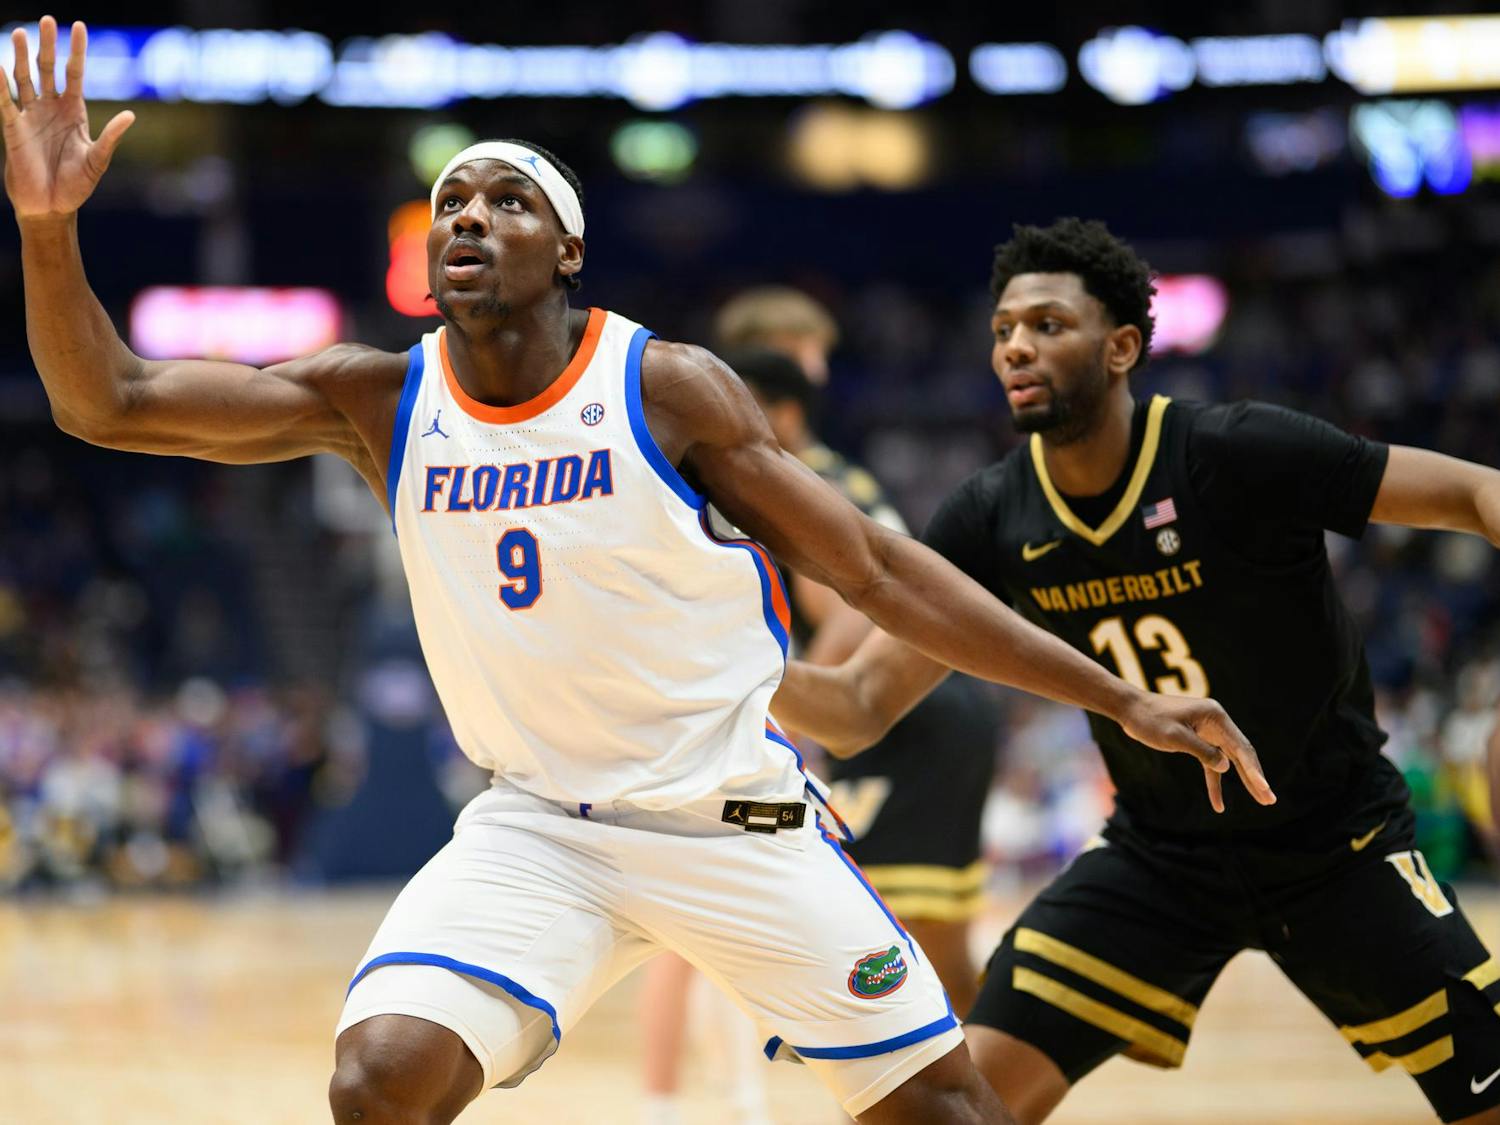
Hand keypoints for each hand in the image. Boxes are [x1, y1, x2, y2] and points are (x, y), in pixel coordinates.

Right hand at [1, 17, 133, 218]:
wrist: (53, 207)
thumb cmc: (77, 186)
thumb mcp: (98, 160)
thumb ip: (111, 137)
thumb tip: (131, 116)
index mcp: (74, 112)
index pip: (75, 74)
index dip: (77, 52)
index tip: (79, 27)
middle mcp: (51, 108)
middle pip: (48, 69)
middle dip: (48, 45)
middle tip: (47, 20)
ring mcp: (31, 116)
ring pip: (24, 78)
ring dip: (20, 56)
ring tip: (19, 32)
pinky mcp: (13, 128)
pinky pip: (4, 102)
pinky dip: (0, 84)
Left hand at [1118, 691, 1275, 813]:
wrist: (1131, 709)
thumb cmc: (1151, 720)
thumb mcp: (1176, 737)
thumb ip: (1202, 752)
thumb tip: (1226, 766)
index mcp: (1215, 716)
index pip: (1240, 747)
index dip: (1254, 771)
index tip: (1264, 788)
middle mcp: (1217, 722)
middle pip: (1241, 754)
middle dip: (1255, 778)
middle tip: (1269, 800)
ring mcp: (1209, 731)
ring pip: (1230, 760)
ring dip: (1243, 781)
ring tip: (1261, 800)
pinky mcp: (1198, 740)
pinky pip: (1211, 763)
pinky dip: (1215, 782)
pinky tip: (1218, 804)